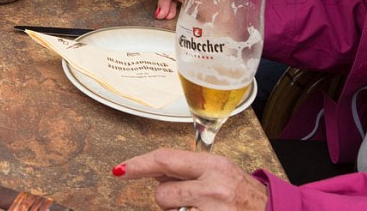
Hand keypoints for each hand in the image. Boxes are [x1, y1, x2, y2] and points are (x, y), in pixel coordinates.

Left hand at [115, 148, 267, 209]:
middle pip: (163, 194)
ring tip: (204, 209)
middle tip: (191, 200)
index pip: (165, 159)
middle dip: (169, 199)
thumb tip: (154, 171)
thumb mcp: (220, 172)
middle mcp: (213, 188)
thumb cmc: (245, 196)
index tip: (120, 170)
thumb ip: (188, 169)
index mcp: (213, 166)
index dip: (138, 164)